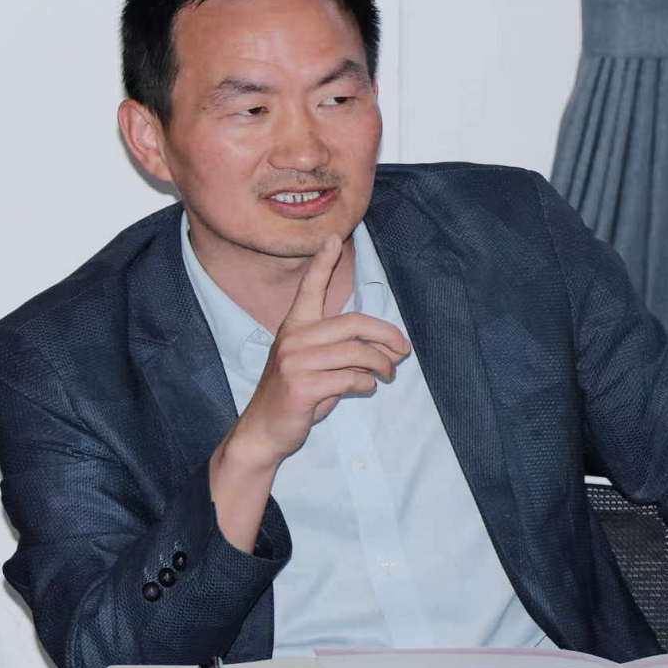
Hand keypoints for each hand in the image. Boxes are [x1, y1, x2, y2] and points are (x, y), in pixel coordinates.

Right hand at [207, 236, 409, 548]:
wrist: (264, 430)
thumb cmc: (293, 396)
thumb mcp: (311, 365)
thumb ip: (338, 350)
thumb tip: (380, 348)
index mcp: (294, 326)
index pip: (309, 288)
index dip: (322, 263)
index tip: (334, 237)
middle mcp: (294, 338)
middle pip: (355, 324)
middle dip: (388, 336)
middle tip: (403, 350)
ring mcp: (296, 360)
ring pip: (358, 353)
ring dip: (382, 365)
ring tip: (388, 374)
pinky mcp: (302, 384)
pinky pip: (351, 378)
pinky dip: (366, 384)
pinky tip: (366, 388)